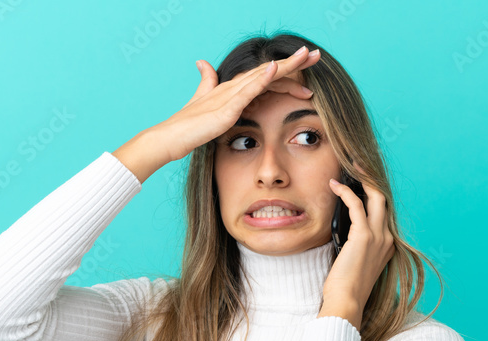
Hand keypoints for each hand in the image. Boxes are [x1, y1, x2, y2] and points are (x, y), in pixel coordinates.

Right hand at [150, 47, 321, 163]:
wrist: (170, 138)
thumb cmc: (187, 125)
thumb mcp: (202, 103)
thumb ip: (207, 83)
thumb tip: (203, 63)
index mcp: (233, 89)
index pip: (265, 76)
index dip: (287, 71)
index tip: (308, 69)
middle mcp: (233, 87)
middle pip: (269, 71)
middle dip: (295, 63)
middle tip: (317, 54)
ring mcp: (230, 96)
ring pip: (263, 76)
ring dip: (285, 65)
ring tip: (305, 55)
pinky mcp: (225, 108)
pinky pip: (247, 91)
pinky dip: (262, 79)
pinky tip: (275, 69)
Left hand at [322, 164, 393, 308]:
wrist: (347, 303)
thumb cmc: (345, 288)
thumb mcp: (354, 262)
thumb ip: (354, 245)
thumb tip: (341, 229)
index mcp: (387, 246)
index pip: (384, 212)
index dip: (373, 194)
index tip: (361, 181)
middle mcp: (387, 239)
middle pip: (384, 199)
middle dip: (372, 179)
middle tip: (359, 165)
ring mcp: (378, 237)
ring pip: (375, 197)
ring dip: (363, 178)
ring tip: (350, 167)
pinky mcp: (364, 236)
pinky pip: (356, 205)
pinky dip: (345, 192)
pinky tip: (334, 185)